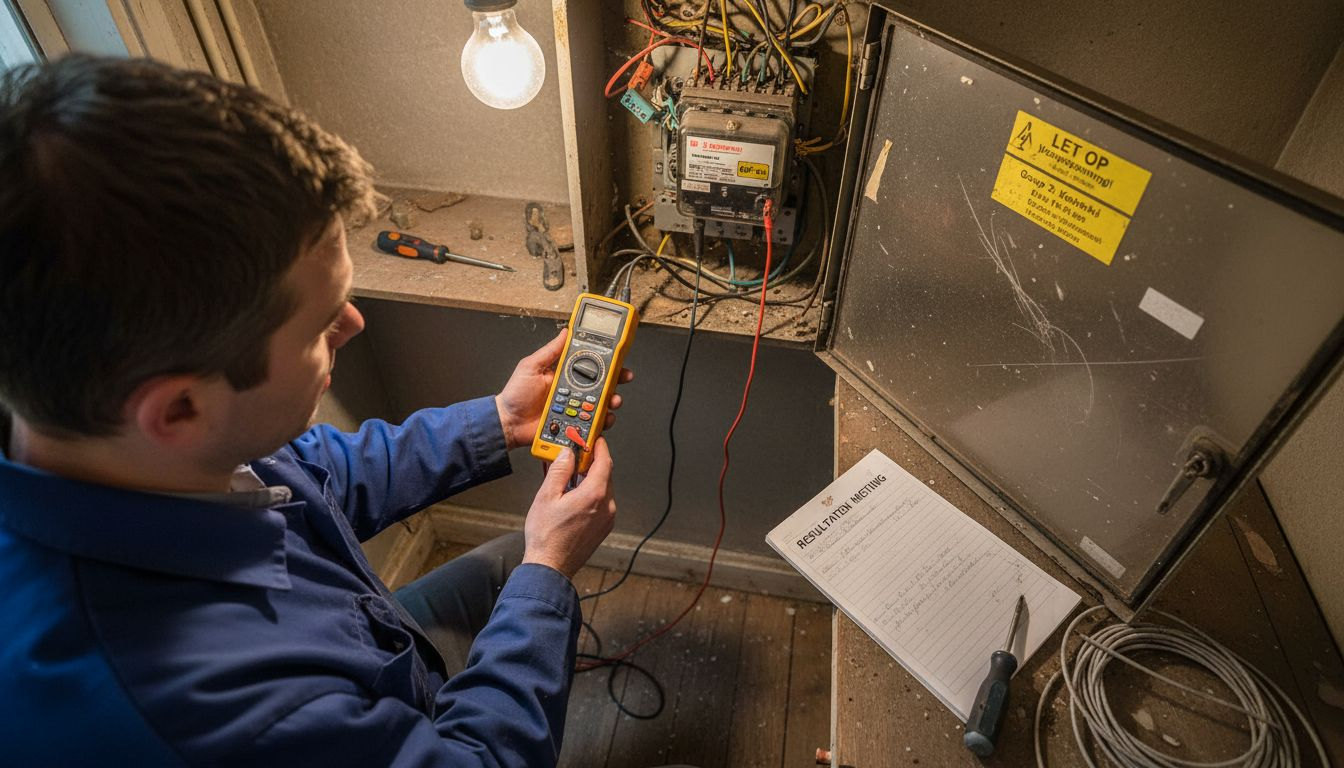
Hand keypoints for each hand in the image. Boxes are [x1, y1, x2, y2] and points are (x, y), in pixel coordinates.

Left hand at [496, 329, 633, 450]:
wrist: (508, 423)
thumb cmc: (515, 395)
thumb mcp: (531, 366)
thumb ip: (550, 351)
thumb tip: (565, 332)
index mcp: (565, 375)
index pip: (590, 367)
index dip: (606, 364)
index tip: (619, 360)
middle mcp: (573, 392)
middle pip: (601, 386)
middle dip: (615, 383)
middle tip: (622, 380)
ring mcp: (574, 409)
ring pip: (600, 405)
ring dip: (610, 403)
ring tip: (610, 401)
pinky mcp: (573, 426)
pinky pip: (592, 425)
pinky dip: (600, 423)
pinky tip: (601, 420)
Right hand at [522, 439, 616, 578]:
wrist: (550, 566)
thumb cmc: (546, 537)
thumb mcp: (547, 496)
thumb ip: (559, 471)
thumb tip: (567, 455)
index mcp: (594, 495)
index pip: (604, 461)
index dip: (600, 447)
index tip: (594, 440)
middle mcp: (606, 507)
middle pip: (605, 475)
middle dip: (593, 463)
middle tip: (578, 456)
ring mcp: (607, 519)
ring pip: (604, 489)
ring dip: (591, 480)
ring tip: (571, 478)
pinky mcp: (604, 528)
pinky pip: (602, 504)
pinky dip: (592, 495)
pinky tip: (574, 496)